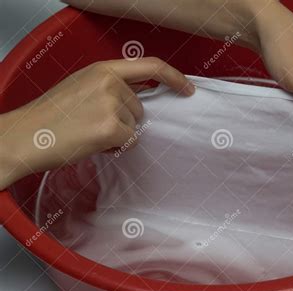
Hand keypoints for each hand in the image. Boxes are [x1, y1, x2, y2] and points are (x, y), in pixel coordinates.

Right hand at [0, 57, 193, 189]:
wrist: (28, 135)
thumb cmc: (52, 115)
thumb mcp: (81, 86)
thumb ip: (110, 86)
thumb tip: (138, 99)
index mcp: (103, 69)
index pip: (151, 66)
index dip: (174, 77)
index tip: (188, 88)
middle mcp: (110, 83)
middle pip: (140, 108)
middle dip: (124, 120)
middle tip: (94, 124)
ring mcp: (112, 104)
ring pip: (135, 126)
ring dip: (118, 133)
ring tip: (89, 132)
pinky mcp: (111, 127)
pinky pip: (130, 141)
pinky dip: (116, 146)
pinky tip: (93, 143)